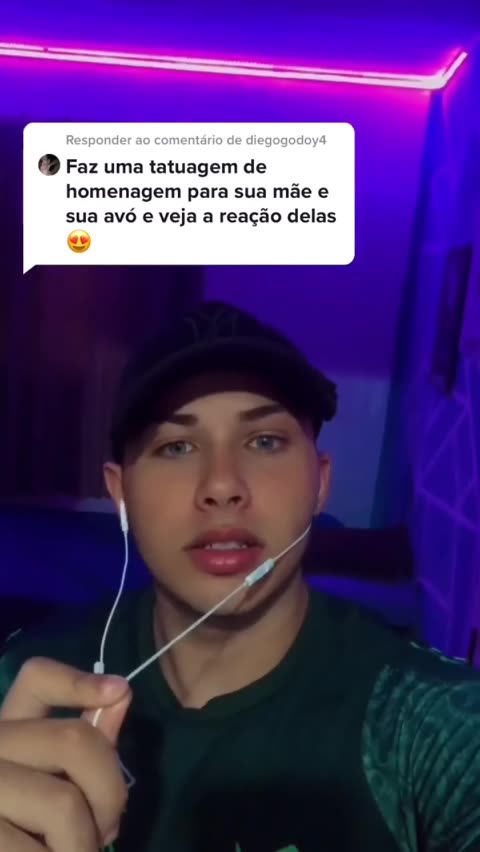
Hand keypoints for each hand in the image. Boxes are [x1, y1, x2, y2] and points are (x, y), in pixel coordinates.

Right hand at [0, 657, 131, 850]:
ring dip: (86, 843)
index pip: (36, 679)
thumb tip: (120, 694)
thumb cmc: (31, 832)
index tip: (119, 690)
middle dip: (109, 793)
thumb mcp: (54, 784)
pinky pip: (44, 851)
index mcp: (6, 729)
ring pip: (64, 803)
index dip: (78, 681)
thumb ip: (87, 747)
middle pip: (73, 741)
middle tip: (107, 831)